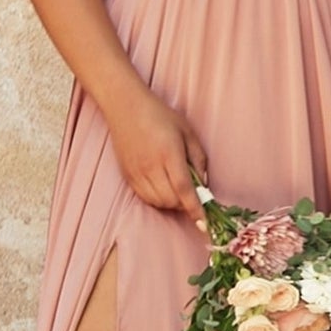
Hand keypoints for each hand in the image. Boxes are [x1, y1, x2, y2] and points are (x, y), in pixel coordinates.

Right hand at [105, 84, 207, 223]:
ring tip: (177, 188)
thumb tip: (204, 184)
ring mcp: (137, 172)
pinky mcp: (127, 175)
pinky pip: (145, 198)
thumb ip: (198, 159)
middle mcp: (151, 166)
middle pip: (171, 200)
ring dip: (171, 203)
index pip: (184, 190)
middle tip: (193, 195)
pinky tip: (162, 187)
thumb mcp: (187, 132)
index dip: (195, 209)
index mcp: (169, 154)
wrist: (125, 107)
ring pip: (158, 202)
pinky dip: (157, 199)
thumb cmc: (160, 115)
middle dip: (185, 204)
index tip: (204, 223)